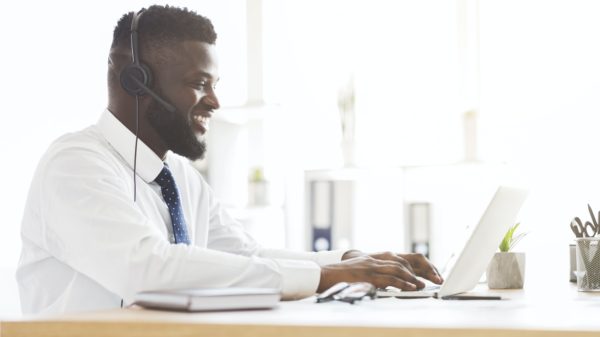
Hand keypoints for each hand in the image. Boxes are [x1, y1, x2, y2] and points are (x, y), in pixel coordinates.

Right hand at [317, 250, 442, 292]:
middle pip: (405, 261)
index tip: (430, 274)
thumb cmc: (342, 275)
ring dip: (413, 277)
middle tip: (434, 278)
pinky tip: (410, 287)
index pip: (402, 258)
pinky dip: (402, 283)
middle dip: (421, 270)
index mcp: (376, 257)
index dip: (418, 266)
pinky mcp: (368, 275)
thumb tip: (392, 283)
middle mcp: (376, 259)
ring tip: (423, 285)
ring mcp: (372, 266)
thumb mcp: (362, 270)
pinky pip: (389, 278)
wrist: (325, 274)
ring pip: (399, 268)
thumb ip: (376, 273)